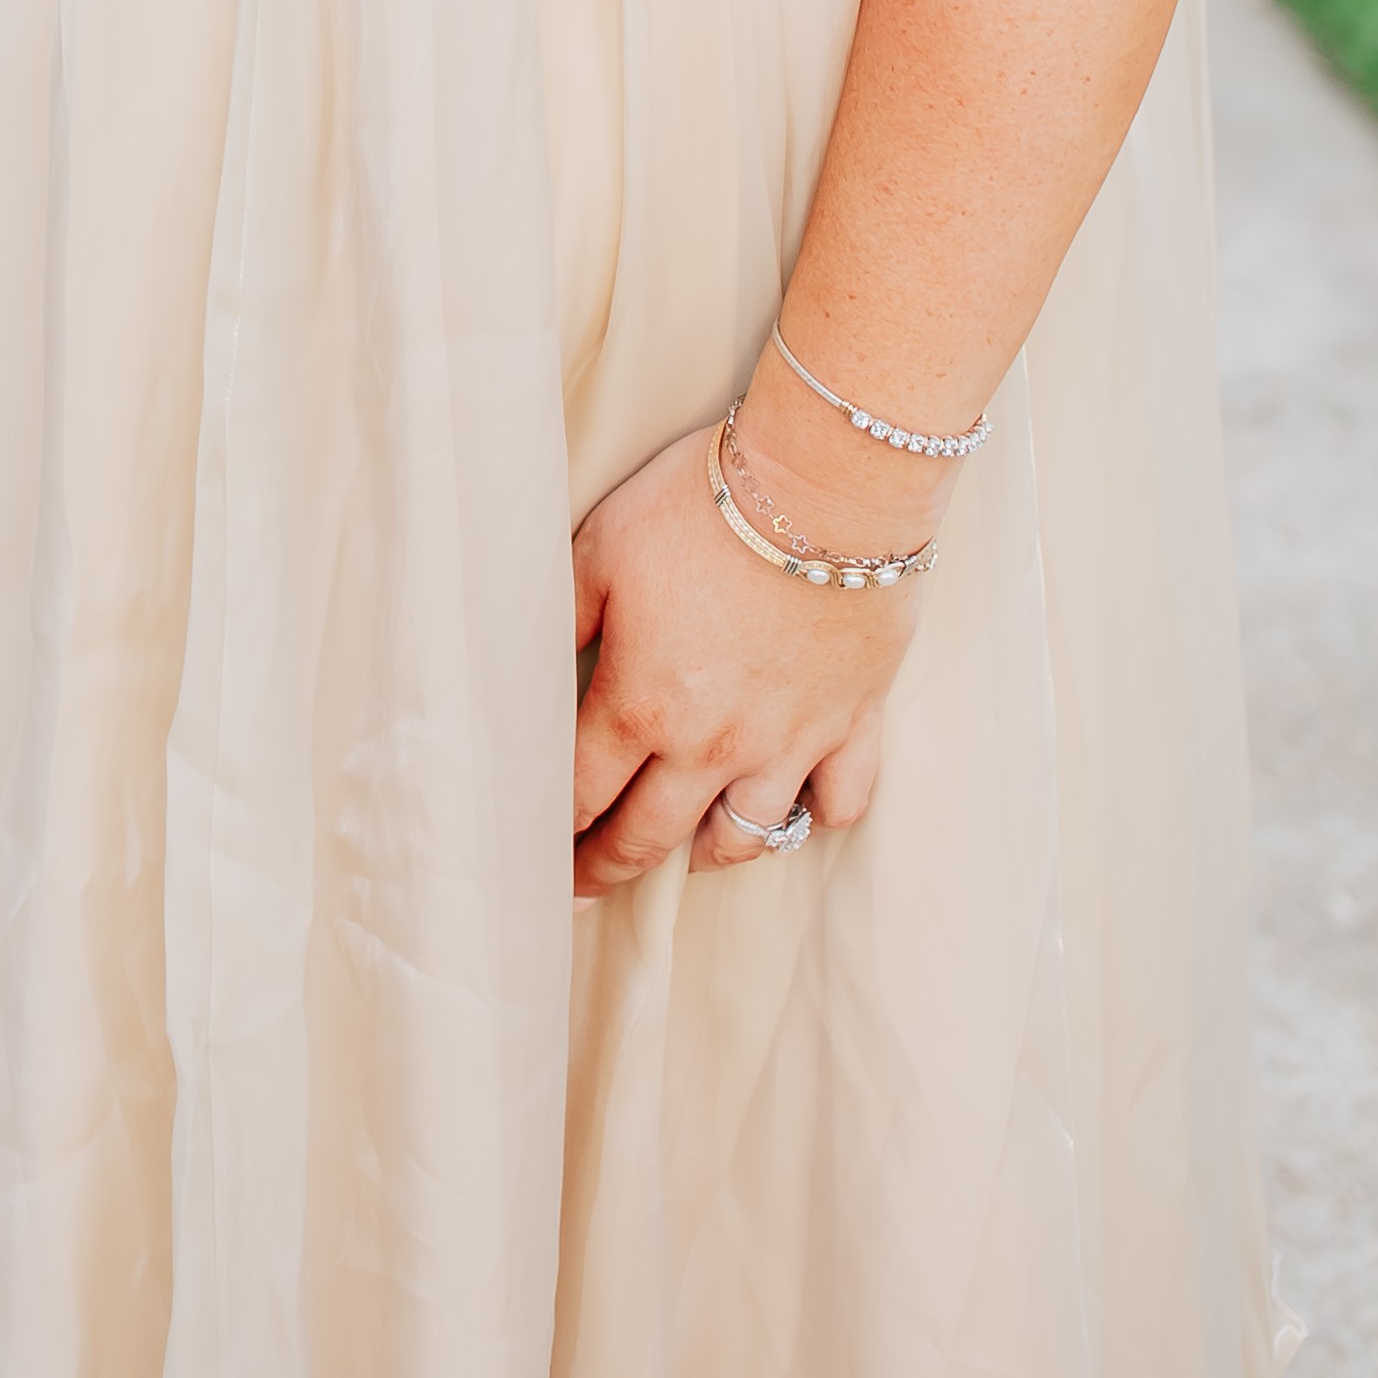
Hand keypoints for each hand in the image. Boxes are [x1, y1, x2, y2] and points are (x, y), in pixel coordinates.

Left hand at [569, 418, 923, 899]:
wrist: (824, 487)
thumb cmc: (699, 506)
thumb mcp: (600, 549)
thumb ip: (561, 618)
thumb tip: (523, 666)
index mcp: (641, 704)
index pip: (581, 795)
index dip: (551, 832)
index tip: (537, 854)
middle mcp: (713, 744)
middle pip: (650, 836)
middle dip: (609, 869)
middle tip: (585, 890)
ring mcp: (790, 742)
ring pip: (744, 838)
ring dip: (705, 852)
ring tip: (682, 849)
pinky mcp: (854, 722)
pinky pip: (840, 803)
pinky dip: (816, 814)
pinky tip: (793, 805)